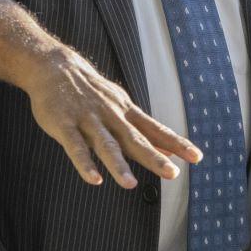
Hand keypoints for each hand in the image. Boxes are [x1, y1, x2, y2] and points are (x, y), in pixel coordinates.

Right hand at [22, 46, 198, 187]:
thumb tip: (169, 151)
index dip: (176, 144)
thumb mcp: (121, 106)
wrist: (54, 66)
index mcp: (126, 112)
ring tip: (130, 184)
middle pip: (135, 139)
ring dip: (118, 164)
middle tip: (172, 174)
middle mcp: (111, 116)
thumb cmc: (91, 92)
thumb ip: (143, 130)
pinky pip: (75, 146)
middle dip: (154, 157)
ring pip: (105, 144)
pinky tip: (94, 179)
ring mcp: (87, 119)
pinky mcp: (64, 124)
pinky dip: (84, 163)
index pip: (156, 130)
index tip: (197, 158)